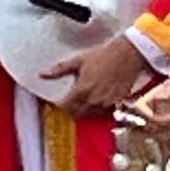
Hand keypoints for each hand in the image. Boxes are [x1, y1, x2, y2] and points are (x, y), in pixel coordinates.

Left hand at [40, 34, 156, 113]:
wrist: (127, 56)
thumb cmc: (103, 56)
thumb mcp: (78, 61)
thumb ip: (59, 70)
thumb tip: (42, 74)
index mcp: (82, 89)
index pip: (65, 106)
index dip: (59, 105)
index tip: (57, 101)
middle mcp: (93, 99)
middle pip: (76, 112)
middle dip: (71, 108)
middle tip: (69, 101)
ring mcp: (106, 103)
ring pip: (90, 114)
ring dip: (84, 109)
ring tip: (83, 99)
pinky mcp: (116, 103)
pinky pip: (103, 112)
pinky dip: (97, 109)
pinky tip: (96, 99)